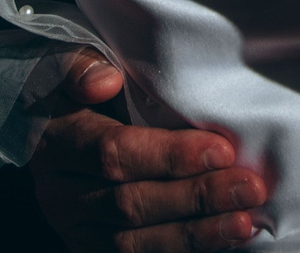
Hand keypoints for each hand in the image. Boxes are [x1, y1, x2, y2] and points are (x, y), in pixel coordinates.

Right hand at [31, 51, 267, 252]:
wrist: (50, 127)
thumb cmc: (78, 90)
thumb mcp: (71, 64)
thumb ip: (83, 67)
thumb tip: (106, 82)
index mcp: (56, 142)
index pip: (113, 153)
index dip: (169, 156)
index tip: (221, 150)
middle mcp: (60, 193)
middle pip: (129, 204)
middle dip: (195, 198)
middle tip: (249, 188)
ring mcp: (75, 228)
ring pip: (133, 243)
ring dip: (195, 235)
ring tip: (243, 223)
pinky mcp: (91, 249)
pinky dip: (184, 250)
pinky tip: (223, 240)